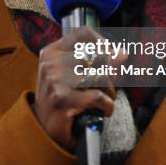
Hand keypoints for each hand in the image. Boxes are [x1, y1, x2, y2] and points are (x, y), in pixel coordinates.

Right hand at [32, 27, 125, 149]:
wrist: (44, 131)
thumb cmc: (62, 98)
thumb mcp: (73, 74)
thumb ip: (96, 61)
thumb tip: (121, 53)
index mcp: (52, 52)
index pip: (83, 34)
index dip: (102, 42)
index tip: (111, 55)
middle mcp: (52, 63)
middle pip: (98, 55)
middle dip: (111, 71)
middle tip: (109, 85)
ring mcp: (56, 81)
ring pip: (101, 75)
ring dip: (111, 91)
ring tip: (106, 99)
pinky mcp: (63, 100)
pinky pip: (99, 96)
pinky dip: (108, 105)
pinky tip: (104, 111)